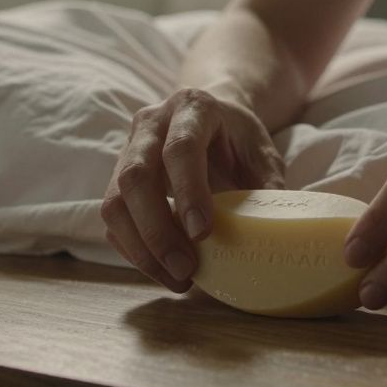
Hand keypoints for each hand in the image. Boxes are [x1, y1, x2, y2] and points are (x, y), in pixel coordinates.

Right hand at [100, 87, 285, 291]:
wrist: (214, 122)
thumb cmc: (238, 140)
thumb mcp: (263, 154)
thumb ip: (267, 186)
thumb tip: (273, 231)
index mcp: (192, 108)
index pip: (180, 148)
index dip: (188, 191)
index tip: (202, 233)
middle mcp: (150, 125)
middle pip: (136, 177)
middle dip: (158, 230)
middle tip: (186, 268)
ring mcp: (127, 151)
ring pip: (114, 203)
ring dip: (141, 248)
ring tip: (177, 278)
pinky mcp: (117, 180)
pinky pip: (113, 220)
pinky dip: (133, 250)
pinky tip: (162, 269)